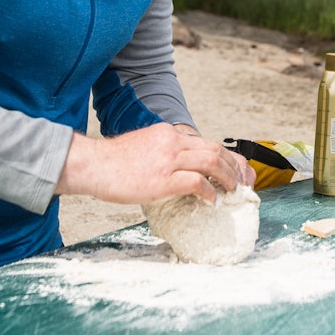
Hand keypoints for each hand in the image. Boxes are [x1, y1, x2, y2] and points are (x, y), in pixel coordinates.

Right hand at [55, 123, 254, 203]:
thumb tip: (179, 169)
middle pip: (214, 149)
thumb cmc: (114, 162)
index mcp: (167, 133)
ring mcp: (168, 159)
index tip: (235, 168)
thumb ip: (163, 152)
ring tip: (233, 190)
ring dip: (227, 177)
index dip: (225, 156)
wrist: (93, 164)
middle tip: (241, 181)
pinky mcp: (163, 178)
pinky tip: (212, 201)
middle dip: (233, 166)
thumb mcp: (144, 146)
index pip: (205, 142)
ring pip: (211, 162)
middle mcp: (171, 141)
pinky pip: (197, 182)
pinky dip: (209, 192)